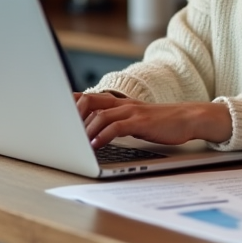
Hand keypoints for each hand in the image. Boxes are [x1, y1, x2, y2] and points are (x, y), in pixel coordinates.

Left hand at [74, 92, 232, 148]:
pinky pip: (116, 127)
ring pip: (99, 115)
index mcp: (118, 102)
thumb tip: (93, 131)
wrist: (188, 118)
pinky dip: (102, 136)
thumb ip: (115, 120)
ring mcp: (131, 111)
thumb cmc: (159, 121)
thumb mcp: (134, 118)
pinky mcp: (140, 121)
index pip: (87, 97)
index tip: (54, 114)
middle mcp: (122, 103)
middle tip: (62, 132)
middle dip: (72, 116)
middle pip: (88, 101)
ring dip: (85, 130)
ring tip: (75, 144)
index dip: (69, 104)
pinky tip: (95, 146)